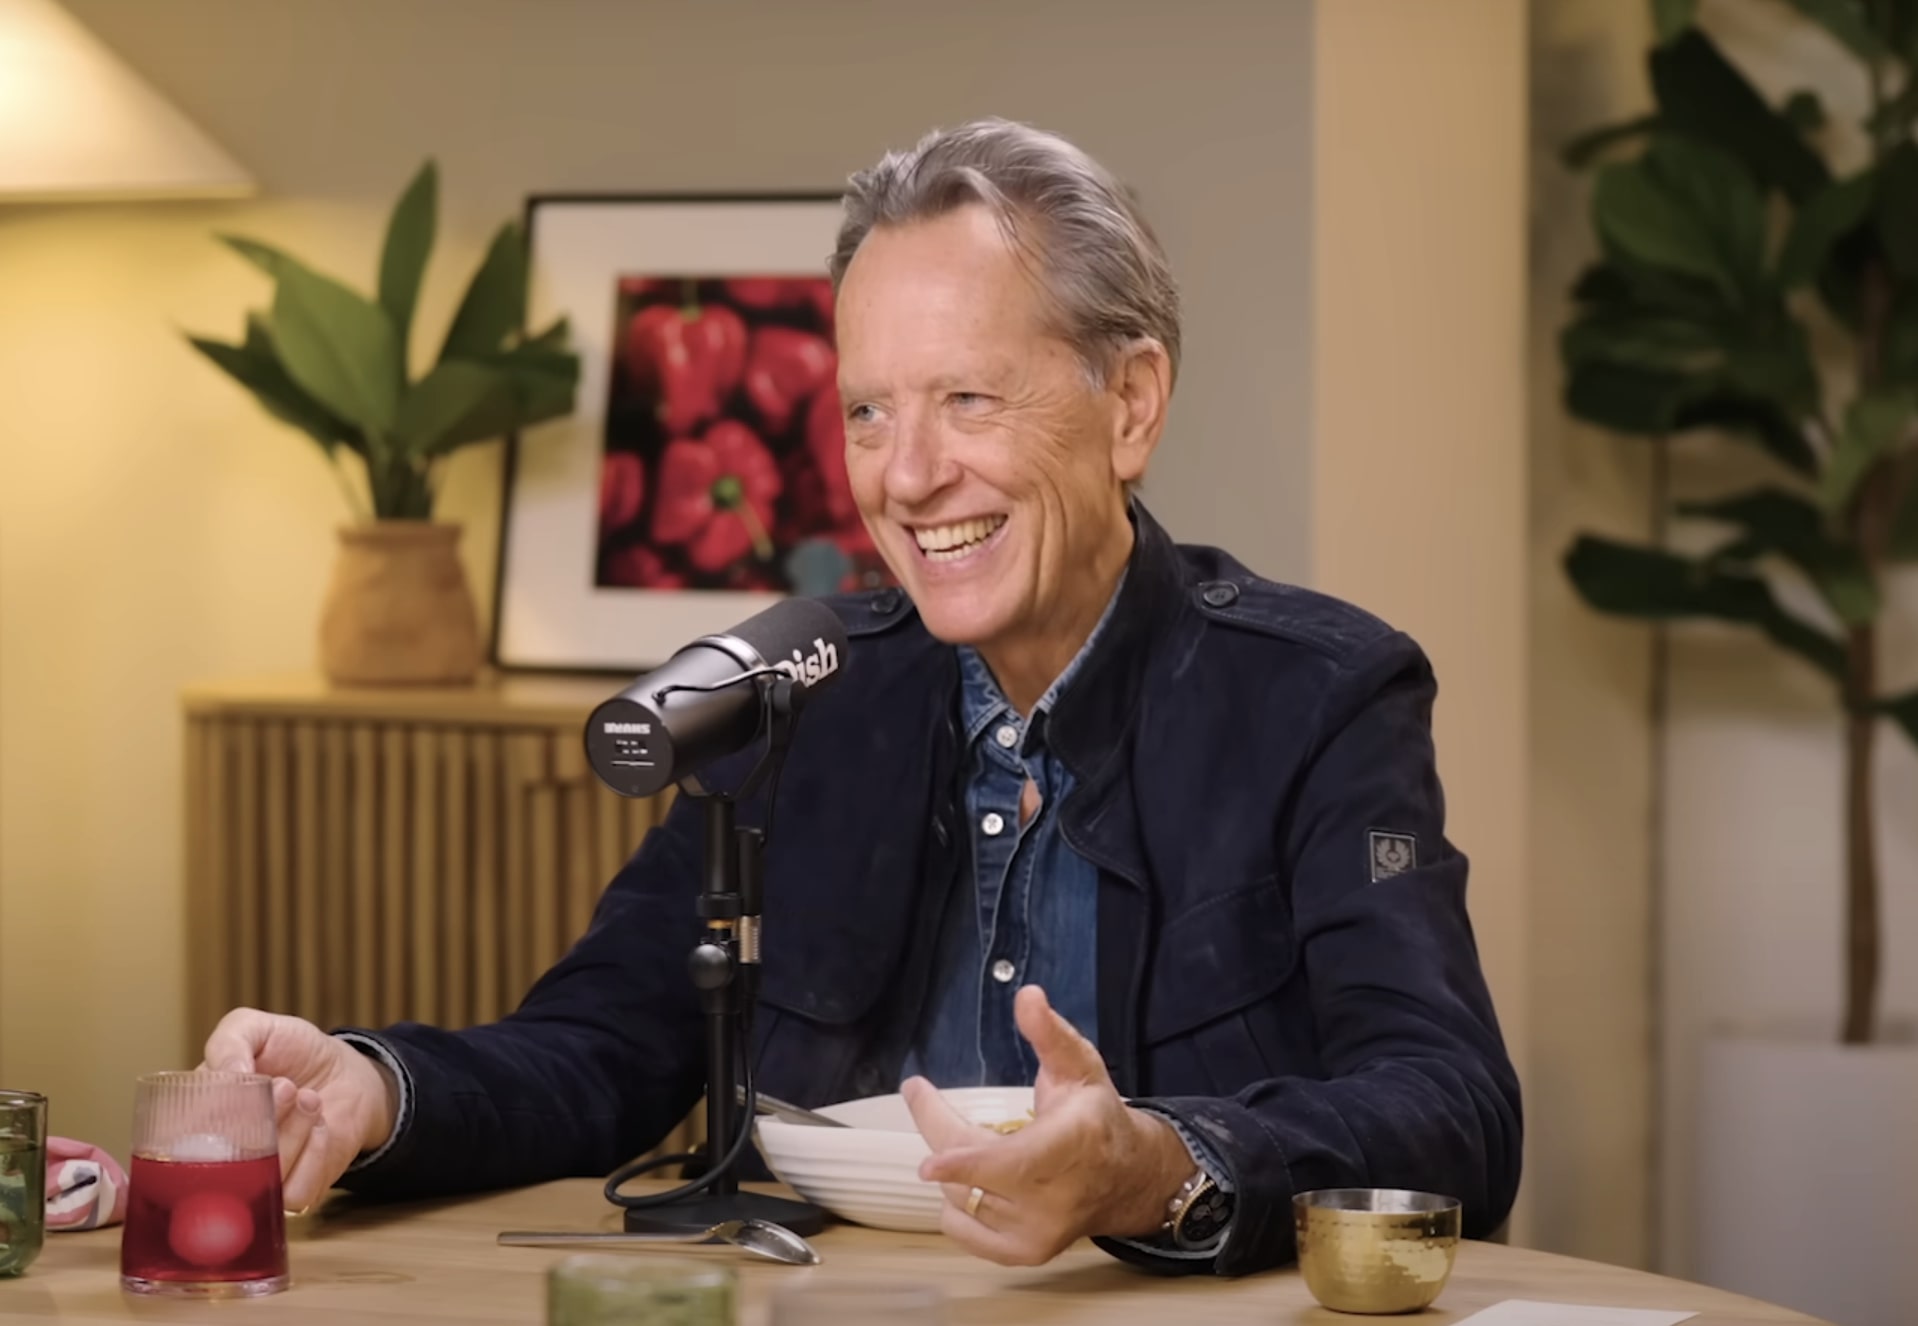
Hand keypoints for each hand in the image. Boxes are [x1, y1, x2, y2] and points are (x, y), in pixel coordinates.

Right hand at [201, 1008, 398, 1214]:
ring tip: (308, 1098)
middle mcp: (220, 1158)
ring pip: (258, 1181)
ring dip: (291, 1134)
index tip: (242, 1083)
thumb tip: (227, 1072)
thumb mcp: (255, 1029)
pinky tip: (320, 1128)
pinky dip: (313, 1155)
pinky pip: (294, 1193)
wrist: (347, 1070)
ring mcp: (255, 1179)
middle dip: (257, 1124)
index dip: (210, 1118)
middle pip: (220, 1168)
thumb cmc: (292, 1051)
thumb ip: (230, 1041)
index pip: (177, 1144)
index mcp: (195, 1121)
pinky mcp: (294, 1192)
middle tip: (286, 1086)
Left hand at [903, 985, 1194, 1265]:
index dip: (967, 1165)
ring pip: (961, 1198)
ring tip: (971, 1138)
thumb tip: (1027, 996)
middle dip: (939, 1127)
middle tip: (922, 1094)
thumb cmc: (1096, 1117)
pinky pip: (961, 1228)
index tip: (929, 1164)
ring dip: (955, 1164)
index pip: (1012, 1165)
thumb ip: (1049, 1034)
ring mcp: (1037, 1233)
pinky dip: (958, 1201)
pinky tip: (977, 1180)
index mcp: (1069, 1148)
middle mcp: (1054, 1200)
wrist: (1127, 1179)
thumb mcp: (1079, 1066)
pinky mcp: (1023, 1253)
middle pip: (970, 1174)